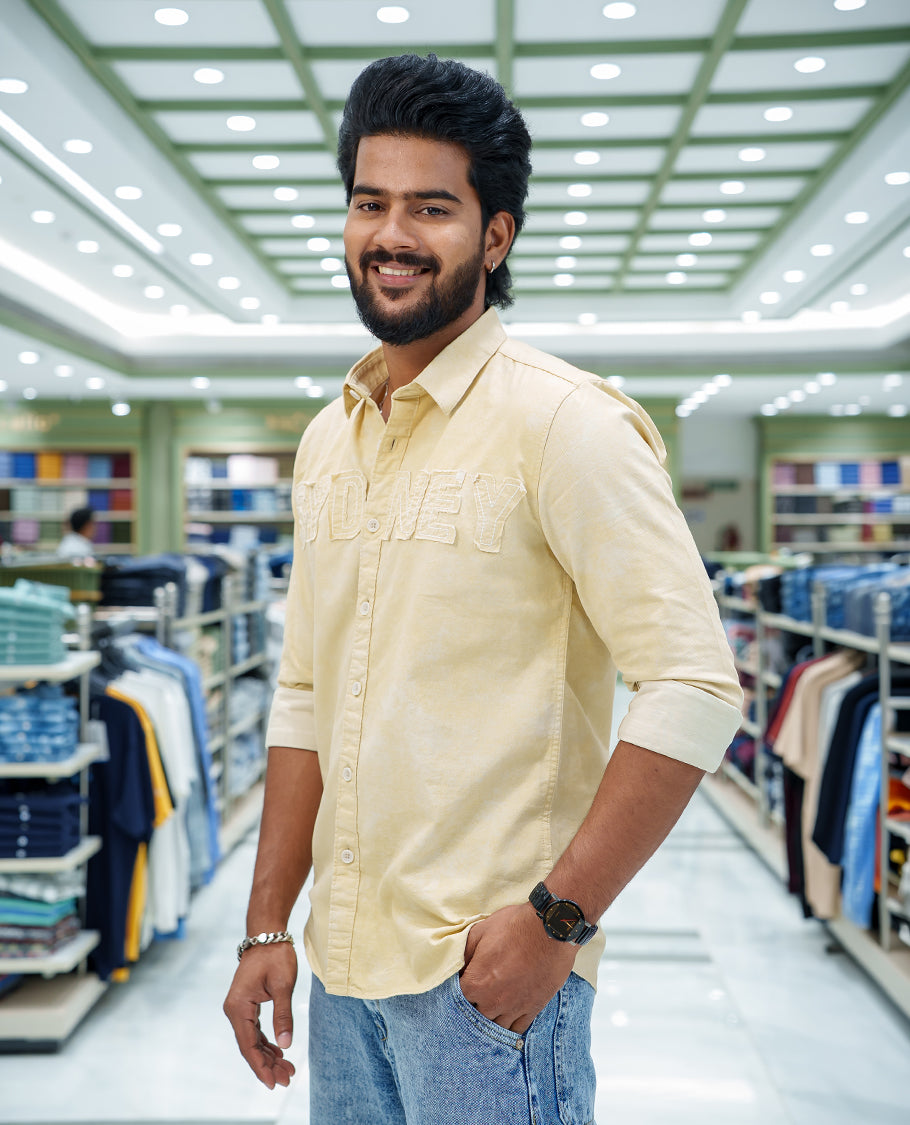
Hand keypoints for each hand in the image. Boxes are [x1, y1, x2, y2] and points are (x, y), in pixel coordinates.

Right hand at [223, 943, 297, 1088]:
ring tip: (287, 1069)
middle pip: (250, 1046)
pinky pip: (255, 1030)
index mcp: (238, 1007)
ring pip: (252, 1040)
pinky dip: (267, 1042)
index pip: (248, 1045)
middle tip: (287, 1078)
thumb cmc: (275, 956)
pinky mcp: (246, 1005)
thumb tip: (285, 1045)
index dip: (260, 1066)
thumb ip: (283, 1015)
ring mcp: (239, 1008)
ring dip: (268, 1055)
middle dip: (268, 1065)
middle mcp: (234, 1010)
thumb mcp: (283, 985)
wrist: (267, 934)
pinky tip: (279, 1052)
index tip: (273, 1083)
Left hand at [459, 903, 576, 1033]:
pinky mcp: (533, 1009)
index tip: (464, 985)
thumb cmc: (514, 927)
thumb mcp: (480, 931)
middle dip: (475, 1005)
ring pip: (495, 1027)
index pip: (457, 998)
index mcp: (476, 983)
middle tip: (479, 994)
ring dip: (492, 1018)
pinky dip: (511, 1027)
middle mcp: (492, 1002)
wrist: (550, 930)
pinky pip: (517, 1029)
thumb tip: (459, 969)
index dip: (460, 991)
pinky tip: (508, 1019)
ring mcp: (513, 1008)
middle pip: (475, 1016)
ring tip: (493, 1007)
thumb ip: (465, 954)